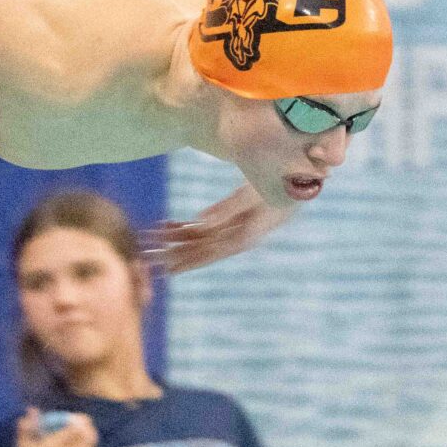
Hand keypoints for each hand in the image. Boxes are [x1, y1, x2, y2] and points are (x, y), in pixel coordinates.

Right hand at [13, 408, 98, 446]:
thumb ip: (27, 427)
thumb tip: (32, 409)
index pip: (73, 429)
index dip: (78, 420)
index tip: (76, 417)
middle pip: (85, 436)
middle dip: (87, 427)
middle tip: (84, 423)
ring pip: (90, 445)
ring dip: (89, 437)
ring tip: (84, 434)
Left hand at [146, 184, 290, 273]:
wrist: (298, 176)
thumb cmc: (278, 183)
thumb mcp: (252, 194)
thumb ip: (227, 208)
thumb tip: (200, 220)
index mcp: (245, 236)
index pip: (212, 253)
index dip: (189, 262)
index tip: (168, 271)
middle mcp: (238, 236)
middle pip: (202, 248)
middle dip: (175, 251)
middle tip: (147, 255)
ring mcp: (235, 227)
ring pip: (201, 237)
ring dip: (176, 237)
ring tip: (152, 237)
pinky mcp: (233, 217)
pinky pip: (207, 226)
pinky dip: (188, 225)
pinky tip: (170, 224)